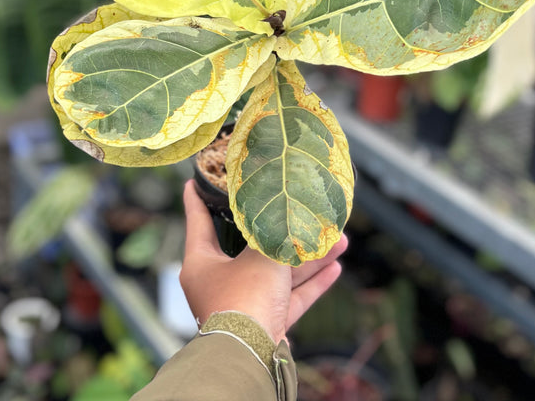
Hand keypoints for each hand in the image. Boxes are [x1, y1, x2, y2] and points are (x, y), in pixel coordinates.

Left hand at [179, 180, 346, 343]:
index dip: (199, 198)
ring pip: (278, 274)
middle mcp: (219, 282)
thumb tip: (286, 214)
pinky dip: (311, 283)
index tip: (196, 180)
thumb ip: (273, 233)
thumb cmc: (243, 298)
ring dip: (308, 258)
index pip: (198, 221)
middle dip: (282, 231)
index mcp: (202, 262)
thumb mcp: (258, 254)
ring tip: (338, 239)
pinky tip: (335, 267)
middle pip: (252, 248)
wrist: (251, 355)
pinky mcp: (265, 323)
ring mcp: (244, 304)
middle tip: (294, 210)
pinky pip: (290, 298)